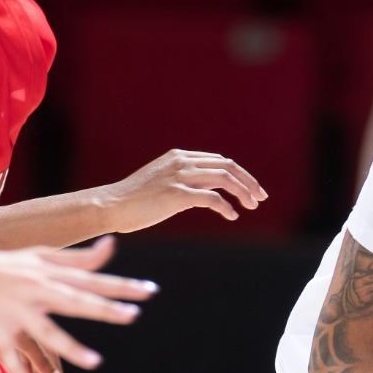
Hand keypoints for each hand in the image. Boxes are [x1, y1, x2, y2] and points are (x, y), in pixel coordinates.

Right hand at [0, 236, 155, 372]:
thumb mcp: (42, 256)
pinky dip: (18, 371)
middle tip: (133, 316)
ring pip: (46, 330)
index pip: (92, 280)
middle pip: (75, 300)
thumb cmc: (3, 263)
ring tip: (95, 362)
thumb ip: (78, 258)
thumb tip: (113, 244)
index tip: (150, 291)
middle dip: (104, 309)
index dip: (121, 286)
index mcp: (50, 275)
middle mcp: (36, 290)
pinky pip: (9, 352)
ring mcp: (15, 309)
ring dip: (71, 346)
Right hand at [104, 150, 266, 232]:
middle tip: (261, 198)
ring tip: (251, 206)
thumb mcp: (164, 181)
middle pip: (228, 166)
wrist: (111, 205)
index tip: (253, 190)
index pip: (220, 161)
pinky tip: (231, 215)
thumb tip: (210, 191)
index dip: (240, 175)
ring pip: (224, 179)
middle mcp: (182, 162)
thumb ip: (186, 180)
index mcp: (180, 156)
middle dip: (248, 182)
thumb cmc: (136, 199)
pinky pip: (211, 198)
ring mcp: (179, 176)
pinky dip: (226, 207)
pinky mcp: (176, 194)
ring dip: (243, 192)